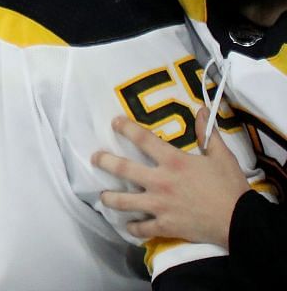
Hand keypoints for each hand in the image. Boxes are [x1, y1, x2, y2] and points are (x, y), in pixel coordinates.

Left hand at [95, 108, 244, 248]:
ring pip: (124, 201)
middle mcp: (160, 181)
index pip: (142, 139)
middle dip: (104, 161)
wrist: (241, 221)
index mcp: (173, 161)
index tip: (114, 122)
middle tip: (95, 158)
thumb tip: (201, 110)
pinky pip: (142, 228)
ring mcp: (159, 205)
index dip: (125, 128)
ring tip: (103, 196)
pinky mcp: (165, 225)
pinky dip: (134, 227)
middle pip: (122, 169)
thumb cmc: (230, 187)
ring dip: (110, 198)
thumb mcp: (221, 156)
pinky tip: (128, 225)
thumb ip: (207, 133)